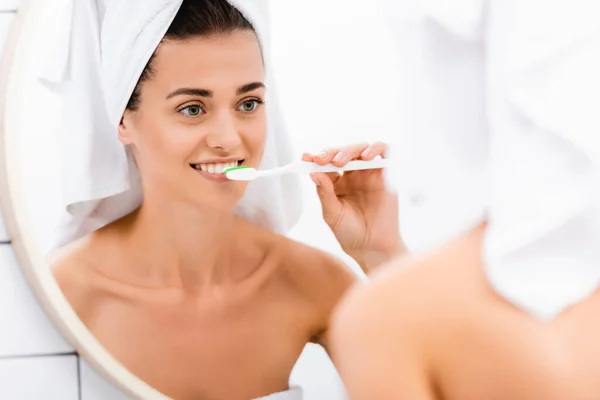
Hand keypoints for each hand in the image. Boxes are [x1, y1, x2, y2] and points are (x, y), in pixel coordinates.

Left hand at [302, 142, 404, 271]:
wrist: (371, 247)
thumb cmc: (349, 232)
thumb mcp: (332, 213)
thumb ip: (324, 193)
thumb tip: (314, 173)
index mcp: (336, 182)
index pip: (326, 163)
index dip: (316, 157)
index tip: (307, 157)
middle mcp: (353, 174)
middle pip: (342, 152)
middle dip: (331, 152)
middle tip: (322, 159)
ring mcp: (369, 174)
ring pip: (361, 149)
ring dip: (350, 150)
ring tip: (340, 160)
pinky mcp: (386, 176)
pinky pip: (385, 154)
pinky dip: (376, 148)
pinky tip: (367, 156)